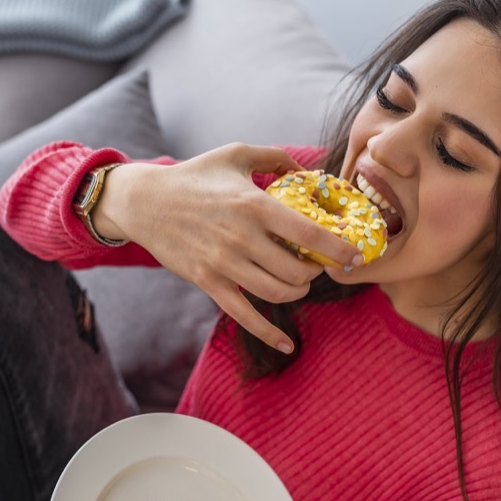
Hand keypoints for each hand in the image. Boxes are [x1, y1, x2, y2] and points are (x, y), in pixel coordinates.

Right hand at [95, 144, 365, 352]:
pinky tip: (287, 345)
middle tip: (318, 265)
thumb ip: (277, 158)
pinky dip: (268, 333)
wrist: (145, 202)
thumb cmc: (195, 175)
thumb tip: (311, 171)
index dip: (338, 249)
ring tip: (300, 281)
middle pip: (296, 270)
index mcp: (254, 205)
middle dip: (315, 272)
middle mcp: (242, 238)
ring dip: (297, 292)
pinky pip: (245, 315)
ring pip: (277, 292)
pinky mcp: (209, 282)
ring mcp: (224, 264)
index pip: (308, 233)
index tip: (355, 256)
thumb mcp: (236, 154)